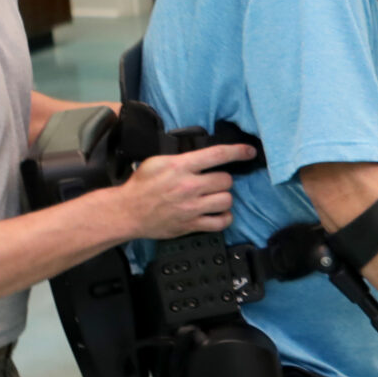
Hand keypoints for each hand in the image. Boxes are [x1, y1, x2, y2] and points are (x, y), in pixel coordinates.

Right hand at [121, 143, 252, 238]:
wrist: (128, 212)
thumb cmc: (141, 185)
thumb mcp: (157, 162)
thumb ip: (181, 158)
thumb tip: (203, 156)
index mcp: (180, 167)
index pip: (217, 155)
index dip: (238, 152)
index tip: (250, 151)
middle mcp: (189, 186)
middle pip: (226, 180)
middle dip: (223, 180)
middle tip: (213, 182)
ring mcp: (191, 207)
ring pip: (226, 200)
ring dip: (223, 198)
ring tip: (214, 197)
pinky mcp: (191, 225)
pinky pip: (221, 222)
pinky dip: (224, 218)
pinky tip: (218, 213)